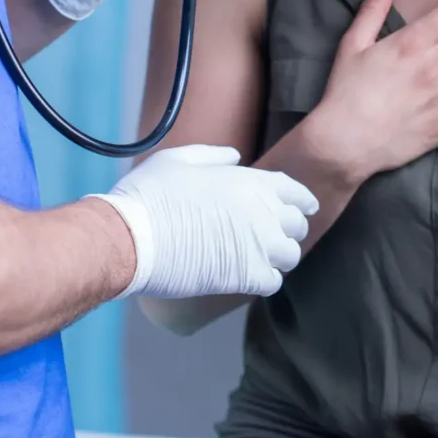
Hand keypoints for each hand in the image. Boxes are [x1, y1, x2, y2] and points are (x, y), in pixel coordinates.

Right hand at [89, 145, 319, 299]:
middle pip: (296, 225)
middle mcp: (262, 212)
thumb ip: (213, 155)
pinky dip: (264, 280)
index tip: (306, 208)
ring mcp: (257, 246)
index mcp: (250, 182)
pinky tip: (249, 277)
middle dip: (288, 229)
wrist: (131, 237)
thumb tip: (236, 158)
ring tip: (261, 258)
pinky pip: (272, 282)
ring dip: (279, 256)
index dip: (302, 200)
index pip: (294, 191)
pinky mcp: (246, 276)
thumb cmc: (150, 194)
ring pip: (290, 255)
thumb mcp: (178, 159)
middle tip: (272, 236)